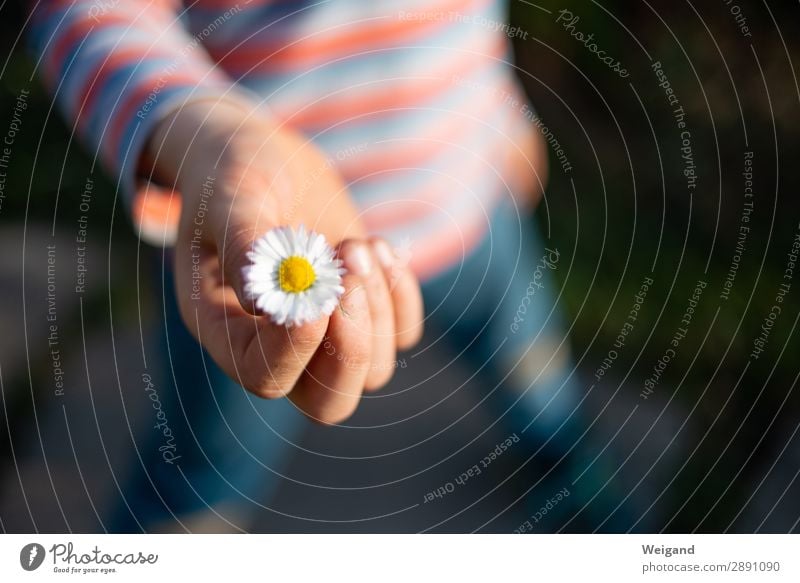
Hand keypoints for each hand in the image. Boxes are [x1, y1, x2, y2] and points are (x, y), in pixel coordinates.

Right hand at [146, 97, 422, 422]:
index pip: (264, 376)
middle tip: (351, 275)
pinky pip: (402, 334)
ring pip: (373, 370)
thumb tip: (268, 299)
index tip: (318, 290)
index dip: (296, 346)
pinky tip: (379, 247)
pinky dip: (401, 296)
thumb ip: (245, 244)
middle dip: (352, 345)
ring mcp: (325, 334)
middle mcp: (275, 345)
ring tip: (356, 244)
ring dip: (377, 307)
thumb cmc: (233, 175)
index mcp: (225, 328)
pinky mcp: (362, 310)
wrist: (264, 158)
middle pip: (328, 402)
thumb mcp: (231, 197)